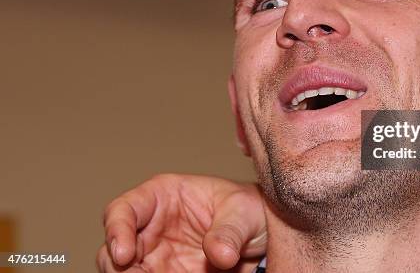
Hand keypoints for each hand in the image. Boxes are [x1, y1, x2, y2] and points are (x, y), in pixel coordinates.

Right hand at [97, 174, 265, 271]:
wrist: (264, 235)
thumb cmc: (249, 209)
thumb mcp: (244, 211)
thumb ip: (229, 231)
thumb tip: (219, 254)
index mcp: (162, 196)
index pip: (123, 209)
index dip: (116, 230)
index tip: (124, 254)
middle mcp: (151, 227)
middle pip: (113, 249)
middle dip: (119, 268)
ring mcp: (155, 257)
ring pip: (123, 272)